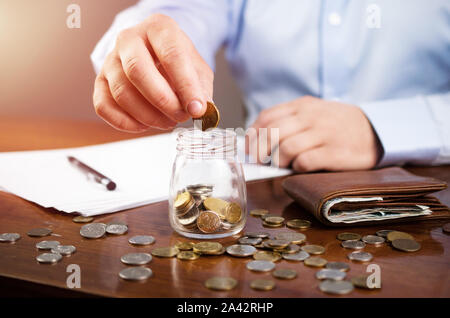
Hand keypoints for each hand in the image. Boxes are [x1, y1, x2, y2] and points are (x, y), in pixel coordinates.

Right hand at [93, 14, 212, 131]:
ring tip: (167, 121)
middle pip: (137, 70)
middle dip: (162, 101)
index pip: (171, 55)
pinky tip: (144, 125)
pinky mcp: (100, 81)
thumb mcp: (197, 70)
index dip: (186, 86)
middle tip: (180, 117)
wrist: (155, 56)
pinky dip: (125, 122)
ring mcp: (110, 60)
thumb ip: (200, 89)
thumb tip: (200, 110)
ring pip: (121, 92)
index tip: (196, 108)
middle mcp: (129, 39)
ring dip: (148, 116)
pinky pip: (104, 106)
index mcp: (159, 28)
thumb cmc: (177, 62)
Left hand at [248, 96, 380, 171]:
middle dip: (260, 151)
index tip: (249, 149)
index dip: (252, 135)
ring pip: (287, 147)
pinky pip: (305, 161)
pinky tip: (300, 167)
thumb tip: (257, 141)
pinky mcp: (334, 152)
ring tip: (283, 164)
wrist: (375, 130)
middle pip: (273, 133)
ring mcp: (324, 133)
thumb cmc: (336, 125)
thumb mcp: (313, 113)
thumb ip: (288, 121)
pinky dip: (297, 167)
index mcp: (302, 106)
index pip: (267, 118)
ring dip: (279, 160)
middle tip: (260, 162)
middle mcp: (311, 116)